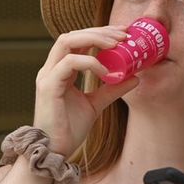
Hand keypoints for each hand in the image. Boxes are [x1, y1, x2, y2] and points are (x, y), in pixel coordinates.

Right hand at [32, 26, 140, 155]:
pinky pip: (69, 63)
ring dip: (94, 39)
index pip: (77, 41)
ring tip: (117, 45)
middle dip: (99, 31)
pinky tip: (106, 72)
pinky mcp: (49, 87)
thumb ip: (112, 89)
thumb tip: (135, 77)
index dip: (99, 33)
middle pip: (72, 35)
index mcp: (59, 70)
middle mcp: (51, 69)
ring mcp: (48, 76)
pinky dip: (90, 63)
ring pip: (67, 41)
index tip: (123, 33)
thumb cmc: (69, 129)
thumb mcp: (95, 104)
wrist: (56, 151)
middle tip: (123, 34)